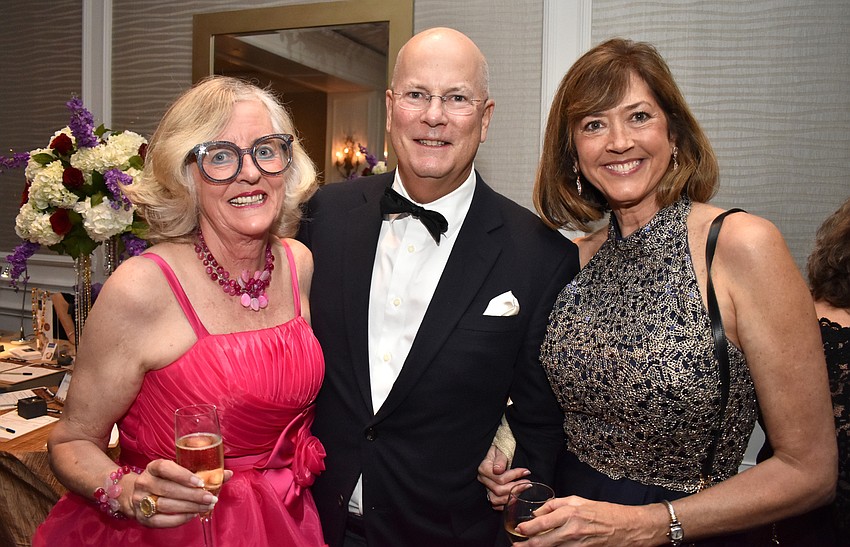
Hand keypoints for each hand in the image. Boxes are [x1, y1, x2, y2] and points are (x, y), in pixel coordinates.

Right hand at [128, 459, 232, 526]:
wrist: (136, 494)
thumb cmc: (165, 480)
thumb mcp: (179, 471)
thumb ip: (202, 471)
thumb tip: (228, 474)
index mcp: (153, 467)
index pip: (165, 468)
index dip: (183, 475)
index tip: (200, 482)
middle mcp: (144, 482)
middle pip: (169, 489)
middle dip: (193, 495)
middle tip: (211, 498)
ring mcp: (140, 500)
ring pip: (166, 505)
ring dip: (189, 507)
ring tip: (206, 506)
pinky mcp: (142, 517)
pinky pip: (162, 520)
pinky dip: (179, 518)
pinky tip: (192, 514)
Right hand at [477, 444, 530, 508]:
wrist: (498, 452)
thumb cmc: (501, 450)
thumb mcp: (501, 450)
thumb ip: (501, 459)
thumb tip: (498, 470)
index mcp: (484, 469)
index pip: (500, 478)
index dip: (514, 476)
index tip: (526, 471)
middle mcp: (483, 480)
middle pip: (499, 490)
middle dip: (516, 488)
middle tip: (528, 483)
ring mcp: (486, 488)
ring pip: (497, 499)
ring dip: (512, 497)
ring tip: (523, 490)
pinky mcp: (490, 493)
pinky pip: (496, 504)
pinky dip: (506, 503)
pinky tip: (516, 498)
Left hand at [516, 496, 652, 545]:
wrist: (626, 526)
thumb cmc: (602, 511)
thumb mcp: (577, 500)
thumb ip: (555, 505)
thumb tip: (538, 512)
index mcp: (570, 513)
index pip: (542, 523)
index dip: (528, 529)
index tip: (519, 531)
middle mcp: (572, 529)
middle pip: (544, 541)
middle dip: (527, 545)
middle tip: (516, 546)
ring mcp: (578, 543)